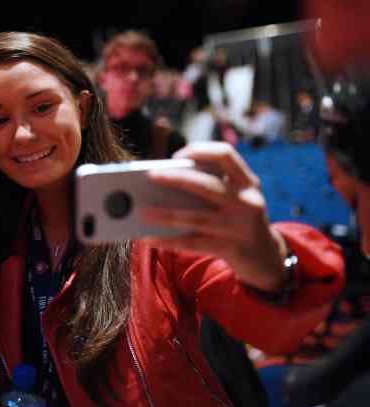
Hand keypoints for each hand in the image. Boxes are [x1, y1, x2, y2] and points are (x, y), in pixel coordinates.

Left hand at [140, 142, 286, 291]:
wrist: (265, 256)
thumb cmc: (237, 218)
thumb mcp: (235, 198)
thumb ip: (210, 186)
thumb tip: (160, 185)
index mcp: (248, 182)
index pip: (226, 155)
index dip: (200, 150)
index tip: (176, 156)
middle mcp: (248, 202)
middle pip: (208, 185)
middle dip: (177, 178)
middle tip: (151, 176)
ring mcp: (240, 227)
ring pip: (196, 218)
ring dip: (165, 214)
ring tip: (140, 211)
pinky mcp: (230, 248)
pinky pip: (192, 243)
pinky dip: (168, 240)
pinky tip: (148, 238)